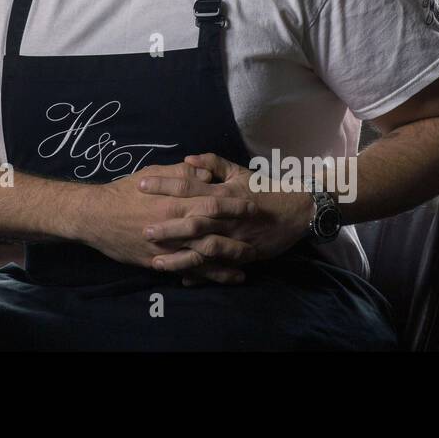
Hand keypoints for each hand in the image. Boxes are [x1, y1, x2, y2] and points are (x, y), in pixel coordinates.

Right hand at [75, 162, 258, 271]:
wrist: (96, 216)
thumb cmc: (124, 191)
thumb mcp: (152, 174)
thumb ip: (181, 173)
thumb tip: (205, 171)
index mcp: (175, 201)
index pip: (213, 202)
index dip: (235, 203)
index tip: (253, 203)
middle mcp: (175, 226)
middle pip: (214, 231)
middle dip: (238, 233)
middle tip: (259, 234)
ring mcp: (168, 247)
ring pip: (206, 256)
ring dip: (229, 258)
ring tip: (249, 259)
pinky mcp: (160, 262)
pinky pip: (189, 270)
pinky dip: (209, 275)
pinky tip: (225, 277)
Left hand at [137, 152, 312, 283]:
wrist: (297, 210)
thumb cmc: (264, 188)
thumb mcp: (239, 171)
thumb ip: (213, 163)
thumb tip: (187, 158)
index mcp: (222, 191)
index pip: (187, 184)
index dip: (164, 185)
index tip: (140, 184)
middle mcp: (226, 215)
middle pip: (192, 219)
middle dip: (167, 225)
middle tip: (142, 229)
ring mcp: (235, 236)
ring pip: (204, 247)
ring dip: (180, 255)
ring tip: (156, 261)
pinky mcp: (243, 254)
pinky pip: (219, 266)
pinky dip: (202, 274)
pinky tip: (182, 279)